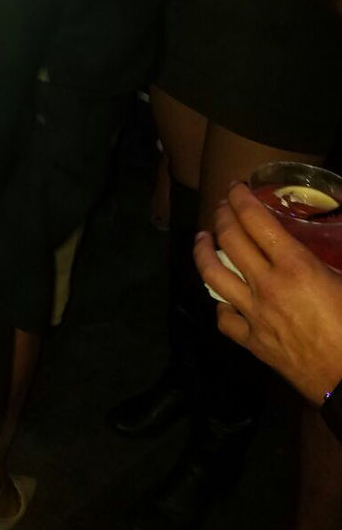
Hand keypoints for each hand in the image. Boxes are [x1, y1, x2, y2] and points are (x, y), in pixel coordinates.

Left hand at [193, 184, 341, 405]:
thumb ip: (327, 257)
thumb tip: (323, 240)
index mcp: (295, 266)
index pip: (255, 220)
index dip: (239, 198)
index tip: (234, 187)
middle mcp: (267, 285)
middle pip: (229, 239)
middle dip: (221, 215)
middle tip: (221, 206)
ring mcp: (255, 315)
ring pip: (212, 275)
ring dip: (202, 251)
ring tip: (202, 239)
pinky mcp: (252, 342)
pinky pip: (224, 318)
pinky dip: (220, 303)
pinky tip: (223, 295)